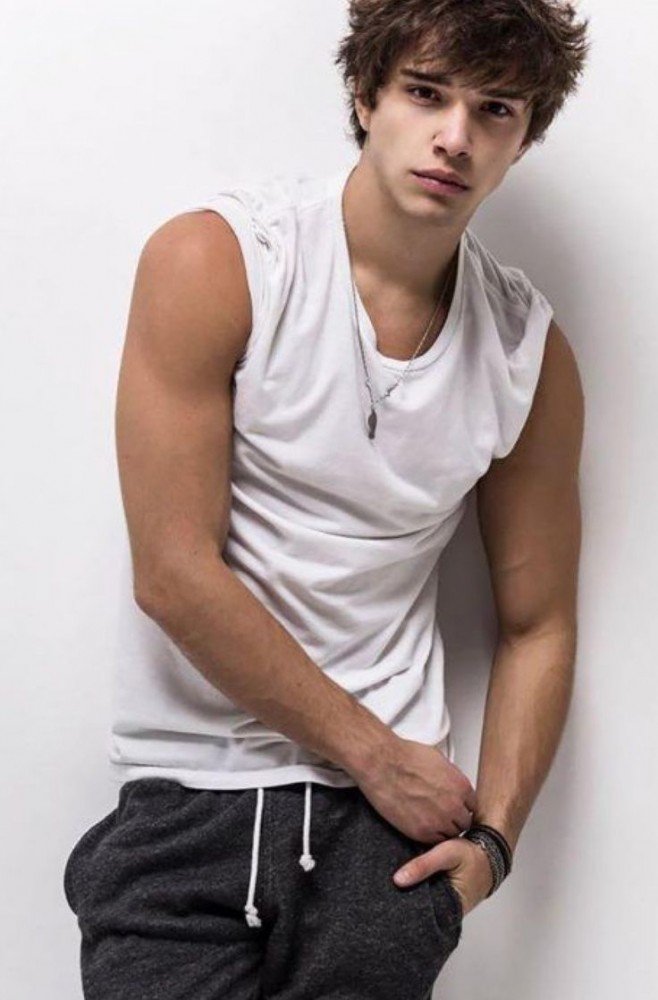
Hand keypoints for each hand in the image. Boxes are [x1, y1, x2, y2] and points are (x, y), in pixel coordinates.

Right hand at [353, 735, 476, 842]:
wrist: (383, 764)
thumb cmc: (405, 757)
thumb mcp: (438, 760)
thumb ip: (450, 777)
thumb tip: (450, 782)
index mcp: (461, 787)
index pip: (472, 806)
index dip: (461, 807)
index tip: (454, 808)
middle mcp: (454, 806)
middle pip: (463, 822)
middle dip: (453, 819)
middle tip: (440, 815)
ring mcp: (439, 821)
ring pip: (449, 834)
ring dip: (441, 829)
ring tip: (428, 820)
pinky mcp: (421, 832)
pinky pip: (433, 842)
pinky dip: (428, 836)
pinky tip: (419, 824)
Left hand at [392, 836, 493, 917]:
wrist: (489, 853)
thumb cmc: (471, 855)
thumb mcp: (447, 854)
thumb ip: (423, 865)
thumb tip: (397, 880)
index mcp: (451, 907)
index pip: (422, 915)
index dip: (405, 909)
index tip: (388, 902)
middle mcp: (448, 909)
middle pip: (421, 910)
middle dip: (405, 902)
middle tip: (385, 895)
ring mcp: (446, 903)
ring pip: (423, 901)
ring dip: (411, 893)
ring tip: (390, 888)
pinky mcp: (443, 894)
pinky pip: (427, 894)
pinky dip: (418, 887)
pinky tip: (405, 879)